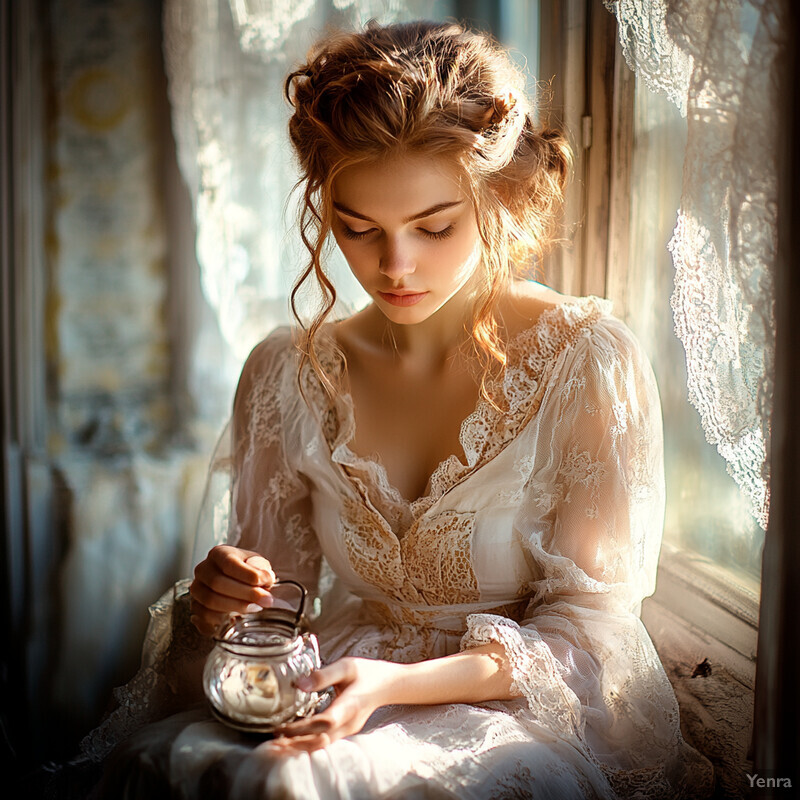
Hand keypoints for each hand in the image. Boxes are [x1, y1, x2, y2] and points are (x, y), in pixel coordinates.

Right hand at [189, 544, 275, 636]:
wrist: (235, 583)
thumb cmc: (247, 571)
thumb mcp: (257, 564)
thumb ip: (262, 568)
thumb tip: (265, 578)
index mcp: (218, 554)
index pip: (229, 563)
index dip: (248, 575)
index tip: (267, 582)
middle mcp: (203, 570)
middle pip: (217, 583)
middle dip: (245, 593)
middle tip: (265, 600)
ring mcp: (197, 589)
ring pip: (210, 600)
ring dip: (236, 607)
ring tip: (255, 608)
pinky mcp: (195, 607)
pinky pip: (204, 616)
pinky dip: (222, 619)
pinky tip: (238, 618)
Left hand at [267, 657, 403, 752]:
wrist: (388, 685)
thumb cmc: (367, 673)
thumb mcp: (346, 666)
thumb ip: (323, 674)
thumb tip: (299, 684)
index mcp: (350, 705)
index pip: (324, 722)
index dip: (302, 728)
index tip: (282, 726)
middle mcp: (349, 723)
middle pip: (320, 740)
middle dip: (295, 742)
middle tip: (273, 738)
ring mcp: (348, 730)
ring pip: (321, 745)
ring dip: (299, 746)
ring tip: (278, 743)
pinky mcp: (345, 732)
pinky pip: (325, 742)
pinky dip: (308, 743)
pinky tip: (293, 740)